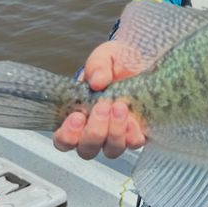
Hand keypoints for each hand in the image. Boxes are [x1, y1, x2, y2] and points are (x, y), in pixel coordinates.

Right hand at [52, 40, 145, 158]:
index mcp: (78, 115)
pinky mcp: (136, 132)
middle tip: (103, 106)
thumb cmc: (116, 60)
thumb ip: (97, 66)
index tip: (77, 116)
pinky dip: (132, 135)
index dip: (67, 135)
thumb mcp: (104, 56)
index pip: (64, 139)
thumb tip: (97, 81)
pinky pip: (134, 144)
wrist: (143, 58)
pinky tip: (133, 119)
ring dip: (114, 131)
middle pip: (87, 149)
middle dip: (94, 131)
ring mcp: (116, 135)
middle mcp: (95, 131)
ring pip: (111, 150)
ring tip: (120, 107)